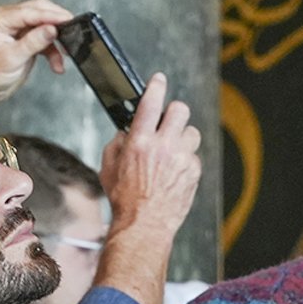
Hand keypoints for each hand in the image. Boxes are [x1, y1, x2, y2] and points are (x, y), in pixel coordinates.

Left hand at [0, 0, 73, 117]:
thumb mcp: (12, 59)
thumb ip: (34, 42)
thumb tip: (52, 28)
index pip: (28, 11)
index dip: (50, 15)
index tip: (68, 19)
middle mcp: (4, 19)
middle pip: (37, 12)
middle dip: (56, 23)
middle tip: (72, 29)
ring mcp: (14, 28)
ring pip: (43, 25)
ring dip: (55, 40)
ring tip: (64, 53)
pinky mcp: (23, 38)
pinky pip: (42, 38)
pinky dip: (52, 50)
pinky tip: (57, 63)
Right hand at [98, 73, 201, 243]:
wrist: (145, 224)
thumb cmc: (124, 199)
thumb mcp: (108, 166)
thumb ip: (118, 143)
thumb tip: (127, 131)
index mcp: (140, 142)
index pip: (151, 103)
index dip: (156, 86)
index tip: (158, 80)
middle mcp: (163, 147)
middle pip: (180, 110)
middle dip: (173, 111)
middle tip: (167, 120)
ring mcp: (182, 159)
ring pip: (191, 132)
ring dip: (182, 136)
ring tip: (171, 150)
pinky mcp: (194, 171)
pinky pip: (194, 155)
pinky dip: (185, 159)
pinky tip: (174, 170)